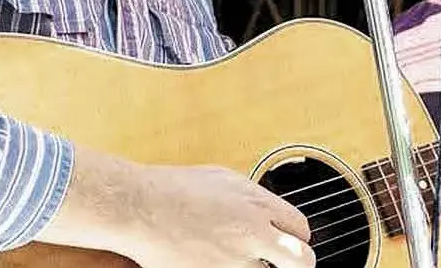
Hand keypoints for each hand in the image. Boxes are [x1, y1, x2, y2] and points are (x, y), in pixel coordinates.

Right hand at [122, 163, 313, 267]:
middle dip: (299, 264)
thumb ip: (254, 199)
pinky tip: (220, 263)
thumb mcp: (225, 180)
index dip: (296, 237)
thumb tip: (268, 211)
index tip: (289, 241)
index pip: (301, 229)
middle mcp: (252, 235)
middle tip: (289, 265)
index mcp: (258, 206)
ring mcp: (233, 262)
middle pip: (301, 261)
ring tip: (243, 261)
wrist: (139, 207)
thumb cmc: (174, 188)